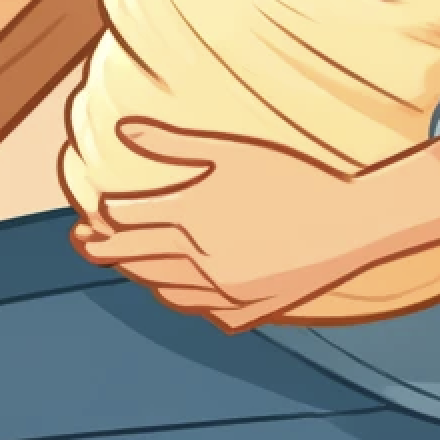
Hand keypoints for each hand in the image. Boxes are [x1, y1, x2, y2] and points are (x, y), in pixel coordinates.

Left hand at [72, 117, 377, 330]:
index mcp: (191, 217)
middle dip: (109, 249)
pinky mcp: (252, 308)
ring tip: (128, 266)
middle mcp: (201, 259)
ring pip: (168, 288)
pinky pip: (205, 309)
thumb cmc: (291, 176)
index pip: (129, 220)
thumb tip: (122, 129)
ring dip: (143, 275)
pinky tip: (179, 293)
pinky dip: (185, 299)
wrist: (352, 223)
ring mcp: (227, 289)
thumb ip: (170, 143)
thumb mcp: (228, 151)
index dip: (109, 215)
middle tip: (86, 244)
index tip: (96, 212)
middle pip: (139, 257)